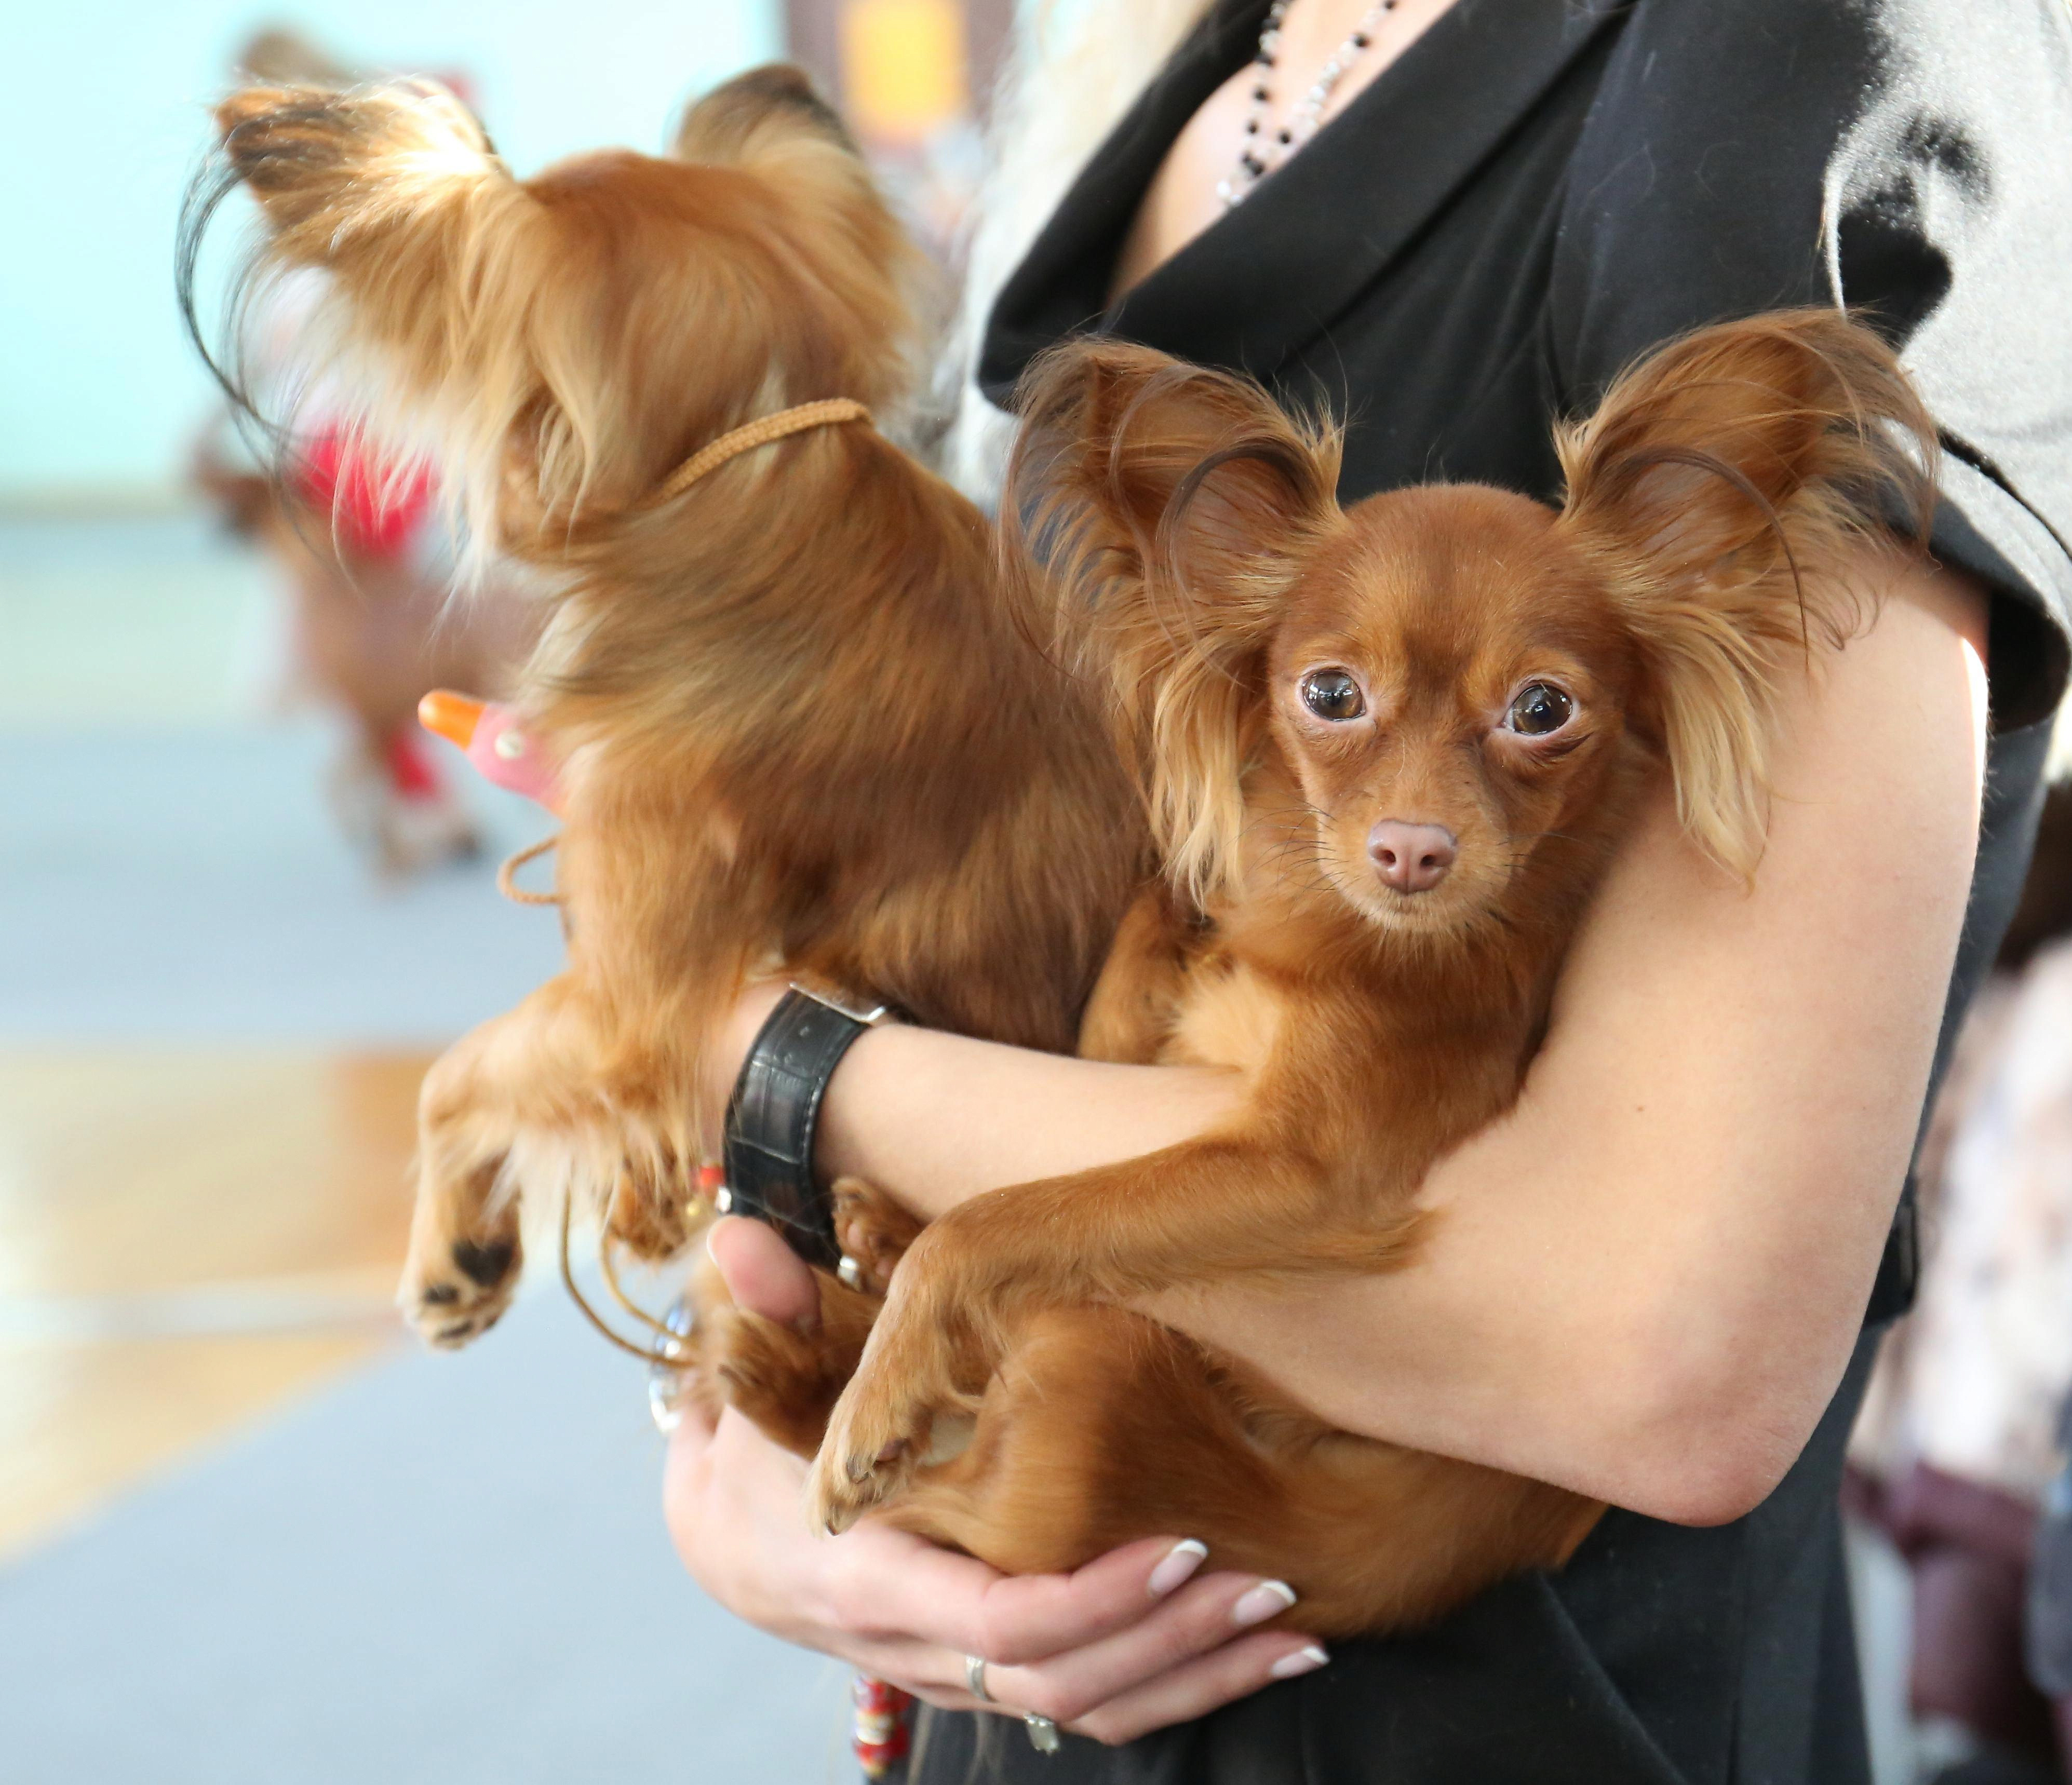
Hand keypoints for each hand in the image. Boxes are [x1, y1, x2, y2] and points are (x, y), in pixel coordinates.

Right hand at [664, 1217, 1328, 1744]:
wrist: (733, 1547)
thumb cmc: (762, 1453)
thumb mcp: (757, 1380)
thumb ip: (767, 1307)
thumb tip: (741, 1236)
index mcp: (876, 1579)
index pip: (1000, 1621)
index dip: (1095, 1597)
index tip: (1181, 1543)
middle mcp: (922, 1648)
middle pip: (1065, 1680)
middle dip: (1173, 1639)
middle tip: (1269, 1582)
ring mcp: (963, 1675)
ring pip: (1091, 1707)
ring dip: (1195, 1674)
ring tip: (1290, 1626)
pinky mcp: (996, 1675)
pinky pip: (1094, 1706)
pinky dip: (1179, 1689)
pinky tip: (1258, 1657)